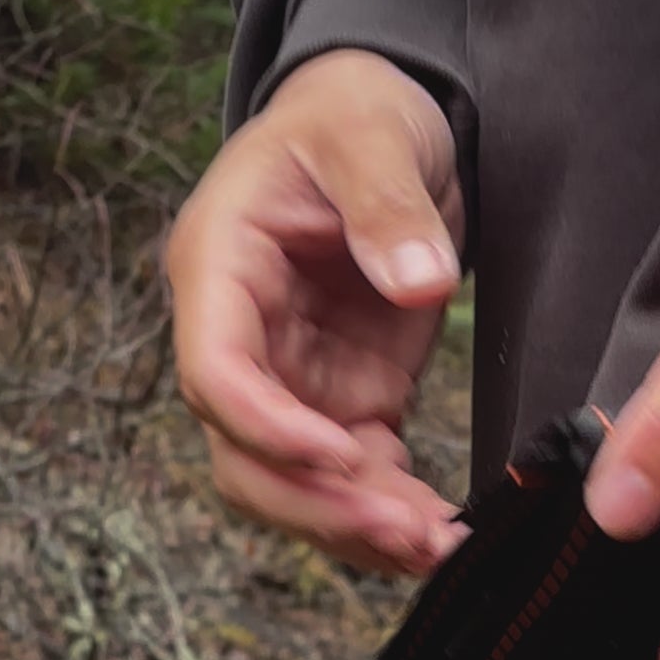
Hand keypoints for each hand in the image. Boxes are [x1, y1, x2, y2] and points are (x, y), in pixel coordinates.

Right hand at [165, 49, 467, 576]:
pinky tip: (443, 536)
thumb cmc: (353, 111)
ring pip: (296, 484)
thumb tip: (417, 284)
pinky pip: (355, 476)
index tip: (339, 454)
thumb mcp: (370, 132)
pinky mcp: (346, 394)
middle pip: (245, 455)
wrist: (380, 121)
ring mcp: (293, 375)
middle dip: (318, 504)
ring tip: (438, 547)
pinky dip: (391, 512)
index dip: (266, 426)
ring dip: (357, 526)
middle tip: (405, 531)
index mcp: (220, 267)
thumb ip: (387, 203)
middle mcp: (242, 336)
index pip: (216, 371)